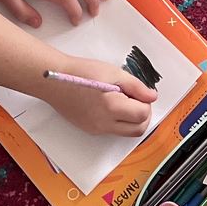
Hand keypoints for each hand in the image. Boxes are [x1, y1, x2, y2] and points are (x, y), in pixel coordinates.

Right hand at [41, 56, 156, 136]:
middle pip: (137, 130)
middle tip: (138, 99)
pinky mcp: (91, 130)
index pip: (142, 115)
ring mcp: (97, 129)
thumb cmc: (81, 73)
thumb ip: (137, 87)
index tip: (142, 93)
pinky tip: (113, 104)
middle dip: (143, 115)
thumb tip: (152, 96)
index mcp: (112, 107)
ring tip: (125, 100)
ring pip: (126, 133)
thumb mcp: (114, 73)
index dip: (146, 103)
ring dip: (132, 120)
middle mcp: (104, 123)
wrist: (54, 81)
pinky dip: (119, 121)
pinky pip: (113, 130)